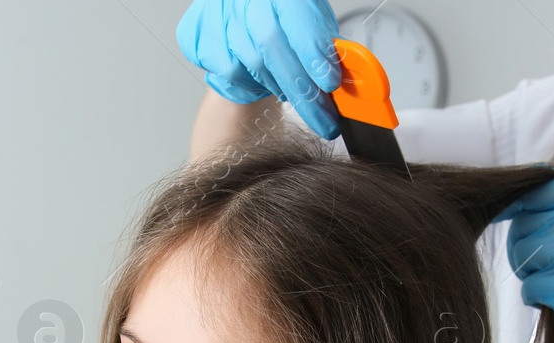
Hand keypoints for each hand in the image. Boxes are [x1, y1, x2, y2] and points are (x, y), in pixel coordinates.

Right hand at [176, 0, 342, 139]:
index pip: (297, 20)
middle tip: (323, 119)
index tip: (329, 83)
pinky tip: (257, 75)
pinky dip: (248, 84)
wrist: (243, 10)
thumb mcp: (312, 20)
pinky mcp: (198, 35)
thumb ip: (328, 46)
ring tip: (288, 87)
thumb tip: (354, 79)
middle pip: (272, 47)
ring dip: (276, 86)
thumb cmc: (282, 16)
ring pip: (249, 64)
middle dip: (302, 89)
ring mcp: (218, 15)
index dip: (314, 53)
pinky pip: (227, 73)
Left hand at [497, 176, 553, 342]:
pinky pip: (532, 287)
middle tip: (536, 267)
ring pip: (527, 254)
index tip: (510, 218)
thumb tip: (531, 208)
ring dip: (531, 274)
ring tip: (552, 285)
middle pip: (529, 223)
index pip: (547, 189)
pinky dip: (536, 298)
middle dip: (523, 247)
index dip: (522, 205)